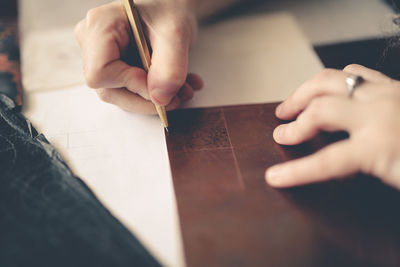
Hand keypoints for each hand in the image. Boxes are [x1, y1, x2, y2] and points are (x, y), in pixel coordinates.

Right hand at [75, 1, 202, 113]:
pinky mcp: (113, 68)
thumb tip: (160, 100)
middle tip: (179, 96)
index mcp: (100, 26)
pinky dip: (155, 94)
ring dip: (155, 99)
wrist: (172, 6)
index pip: (100, 74)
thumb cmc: (169, 8)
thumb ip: (170, 67)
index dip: (132, 85)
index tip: (159, 85)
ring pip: (121, 95)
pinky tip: (177, 86)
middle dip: (148, 99)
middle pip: (109, 90)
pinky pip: (129, 92)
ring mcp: (100, 57)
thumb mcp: (176, 33)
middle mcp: (92, 43)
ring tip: (183, 89)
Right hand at [266, 64, 399, 189]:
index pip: (326, 161)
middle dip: (295, 120)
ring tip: (296, 104)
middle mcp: (379, 112)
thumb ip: (365, 170)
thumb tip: (336, 166)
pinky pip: (355, 72)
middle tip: (280, 130)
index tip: (275, 176)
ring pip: (331, 79)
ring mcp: (386, 93)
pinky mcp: (394, 84)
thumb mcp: (398, 178)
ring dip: (306, 92)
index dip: (296, 171)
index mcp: (379, 145)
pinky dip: (334, 81)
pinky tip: (330, 92)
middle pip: (320, 109)